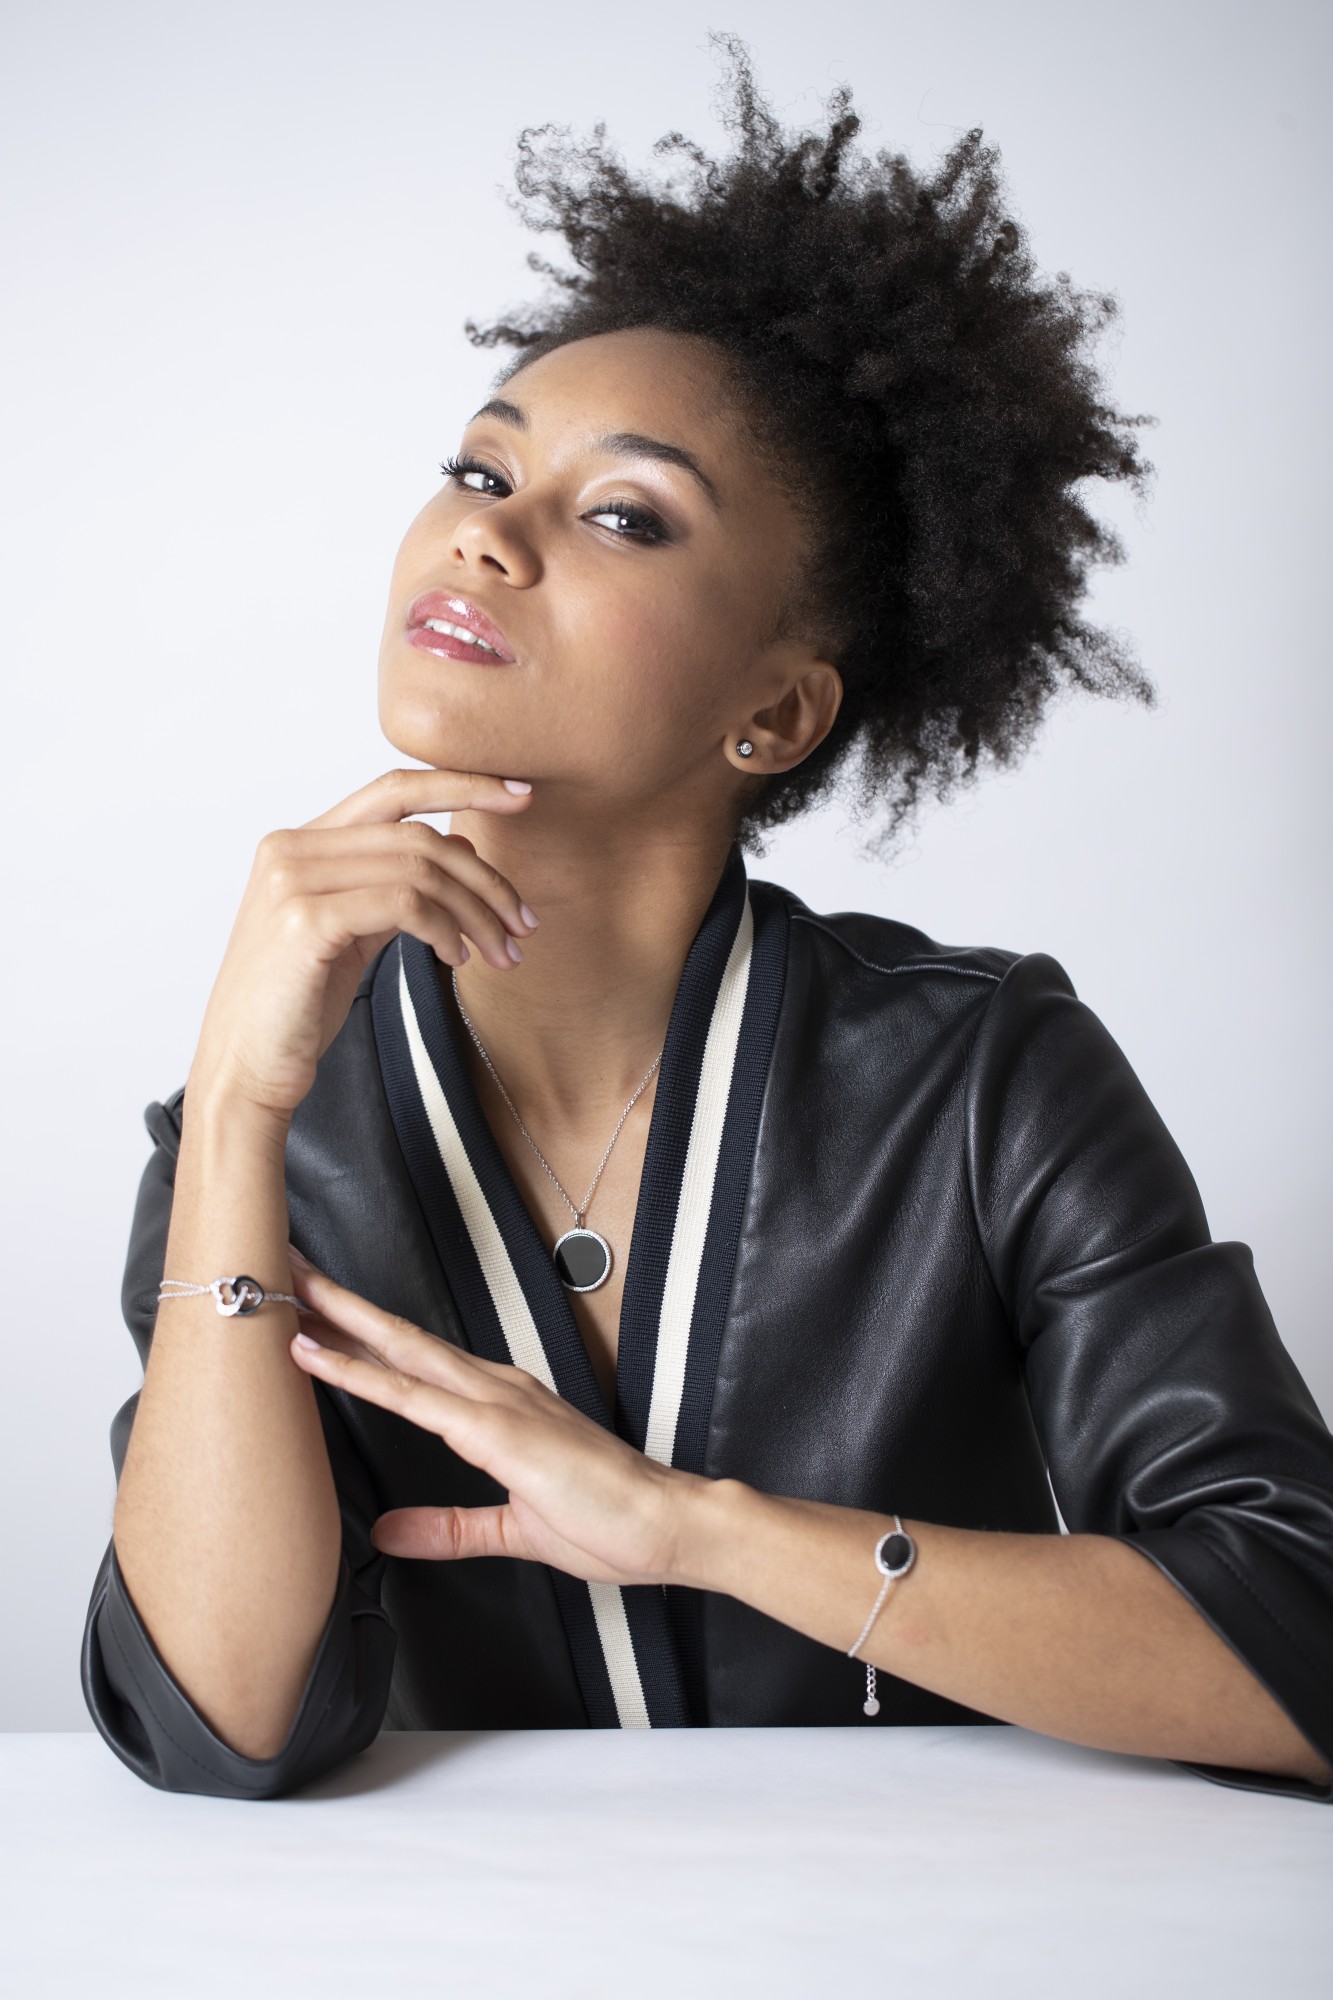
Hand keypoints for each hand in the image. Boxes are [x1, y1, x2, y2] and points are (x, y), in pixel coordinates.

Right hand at [188, 766, 539, 1122]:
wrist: (244, 1067)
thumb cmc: (296, 1006)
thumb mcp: (352, 933)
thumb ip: (394, 887)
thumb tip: (460, 849)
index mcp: (300, 842)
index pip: (393, 790)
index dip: (462, 782)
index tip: (520, 791)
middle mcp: (290, 848)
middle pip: (418, 835)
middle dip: (486, 879)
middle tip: (524, 924)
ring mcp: (293, 880)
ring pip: (419, 869)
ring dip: (477, 913)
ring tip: (501, 953)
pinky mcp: (304, 919)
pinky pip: (403, 904)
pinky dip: (445, 929)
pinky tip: (457, 959)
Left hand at [284, 1248, 696, 1587]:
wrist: (666, 1527)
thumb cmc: (608, 1522)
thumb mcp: (509, 1531)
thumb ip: (447, 1528)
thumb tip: (388, 1532)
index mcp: (497, 1406)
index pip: (412, 1361)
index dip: (358, 1334)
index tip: (311, 1312)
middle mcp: (492, 1389)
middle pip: (397, 1335)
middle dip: (336, 1301)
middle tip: (280, 1266)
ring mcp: (494, 1402)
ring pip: (398, 1350)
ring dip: (337, 1319)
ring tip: (285, 1290)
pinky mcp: (496, 1430)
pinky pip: (412, 1397)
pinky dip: (359, 1373)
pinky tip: (318, 1356)